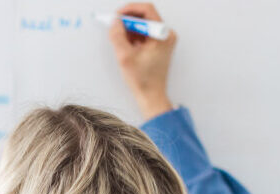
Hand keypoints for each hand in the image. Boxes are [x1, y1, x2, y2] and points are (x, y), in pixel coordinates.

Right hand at [109, 3, 177, 119]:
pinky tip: (126, 46)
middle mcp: (165, 35)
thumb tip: (114, 22)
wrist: (151, 97)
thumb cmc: (144, 82)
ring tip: (119, 40)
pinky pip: (143, 35)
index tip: (117, 16)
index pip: (146, 10)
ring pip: (142, 26)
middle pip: (144, 17)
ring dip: (129, 30)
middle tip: (115, 26)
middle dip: (128, 21)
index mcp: (163, 35)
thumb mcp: (125, 58)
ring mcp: (162, 41)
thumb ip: (118, 37)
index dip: (129, 10)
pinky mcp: (157, 47)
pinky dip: (133, 37)